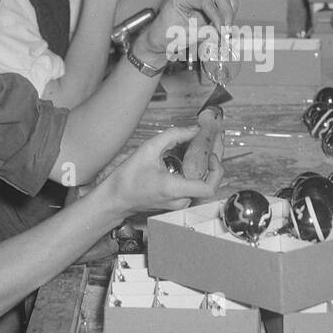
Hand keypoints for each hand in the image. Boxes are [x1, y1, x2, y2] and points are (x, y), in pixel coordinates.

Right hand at [101, 126, 223, 213]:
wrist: (115, 198)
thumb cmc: (127, 179)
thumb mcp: (148, 149)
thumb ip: (174, 136)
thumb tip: (194, 129)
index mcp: (174, 189)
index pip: (209, 187)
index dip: (217, 170)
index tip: (212, 154)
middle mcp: (180, 200)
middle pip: (209, 181)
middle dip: (215, 158)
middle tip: (216, 139)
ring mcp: (179, 203)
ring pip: (202, 183)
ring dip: (206, 164)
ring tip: (207, 144)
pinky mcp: (177, 201)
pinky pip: (193, 185)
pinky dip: (197, 169)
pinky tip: (195, 154)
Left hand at [139, 0, 237, 57]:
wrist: (160, 39)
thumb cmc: (166, 36)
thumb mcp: (184, 36)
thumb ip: (204, 33)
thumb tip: (222, 34)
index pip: (206, 1)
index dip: (217, 17)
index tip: (221, 32)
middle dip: (226, 12)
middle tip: (226, 31)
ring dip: (229, 10)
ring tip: (226, 28)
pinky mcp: (207, 2)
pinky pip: (225, 0)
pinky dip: (229, 12)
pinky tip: (224, 25)